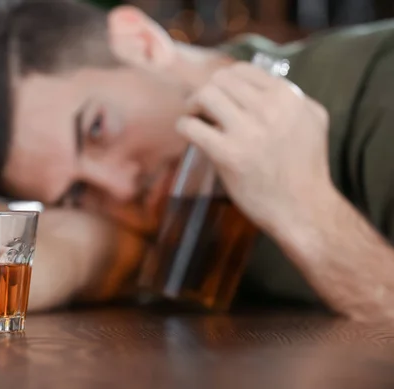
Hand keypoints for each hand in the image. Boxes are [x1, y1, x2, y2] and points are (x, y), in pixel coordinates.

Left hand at [176, 62, 331, 231]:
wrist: (304, 209)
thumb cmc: (306, 167)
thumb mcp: (313, 119)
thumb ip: (291, 96)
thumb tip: (259, 82)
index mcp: (287, 97)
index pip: (242, 71)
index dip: (224, 82)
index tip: (218, 96)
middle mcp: (270, 109)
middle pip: (220, 81)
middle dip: (206, 91)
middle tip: (200, 108)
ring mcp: (249, 132)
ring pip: (205, 96)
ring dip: (192, 105)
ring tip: (193, 117)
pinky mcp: (229, 155)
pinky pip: (191, 126)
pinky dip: (184, 126)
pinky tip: (187, 133)